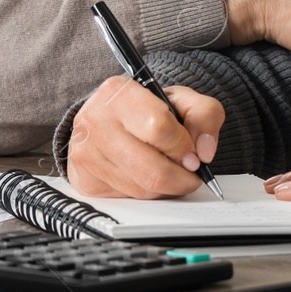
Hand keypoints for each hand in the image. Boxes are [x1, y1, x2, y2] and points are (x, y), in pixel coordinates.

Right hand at [66, 75, 224, 197]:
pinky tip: (149, 177)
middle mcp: (95, 122)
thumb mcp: (180, 99)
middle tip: (190, 171)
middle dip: (181, 176)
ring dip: (167, 187)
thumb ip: (204, 115)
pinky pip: (128, 199)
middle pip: (152, 170)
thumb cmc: (145, 108)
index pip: (159, 128)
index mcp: (118, 92)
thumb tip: (205, 152)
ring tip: (171, 170)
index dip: (183, 146)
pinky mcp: (85, 181)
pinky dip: (148, 194)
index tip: (193, 153)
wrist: (107, 119)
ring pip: (142, 189)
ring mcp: (86, 154)